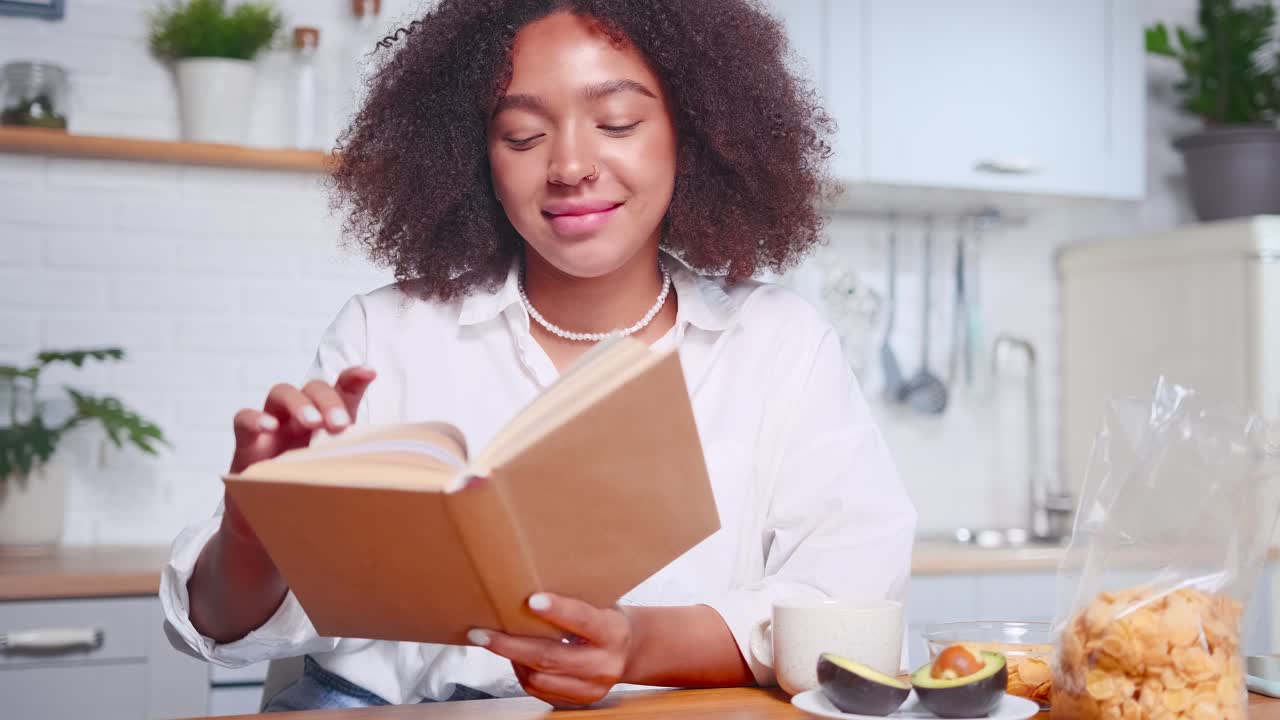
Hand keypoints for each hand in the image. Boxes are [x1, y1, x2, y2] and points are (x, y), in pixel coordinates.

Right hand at [223, 366, 376, 540]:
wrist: (270, 520)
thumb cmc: (308, 489)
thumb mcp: (337, 473)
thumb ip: (357, 461)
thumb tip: (391, 468)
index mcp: (326, 420)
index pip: (341, 390)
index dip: (353, 378)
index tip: (370, 374)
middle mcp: (300, 416)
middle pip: (313, 388)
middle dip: (328, 400)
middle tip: (339, 424)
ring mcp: (273, 426)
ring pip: (281, 393)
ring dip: (299, 404)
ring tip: (312, 423)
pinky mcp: (247, 442)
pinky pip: (243, 419)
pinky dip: (255, 418)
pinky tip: (269, 428)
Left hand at [469, 593, 632, 708]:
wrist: (629, 650)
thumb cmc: (605, 617)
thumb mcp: (600, 602)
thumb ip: (573, 598)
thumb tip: (526, 584)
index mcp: (613, 632)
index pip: (583, 620)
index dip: (558, 611)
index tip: (531, 600)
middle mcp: (605, 664)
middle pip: (550, 657)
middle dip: (510, 645)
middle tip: (480, 633)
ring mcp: (592, 688)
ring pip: (539, 677)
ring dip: (512, 659)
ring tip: (497, 642)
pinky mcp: (579, 700)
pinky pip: (539, 690)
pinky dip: (522, 672)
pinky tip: (515, 657)